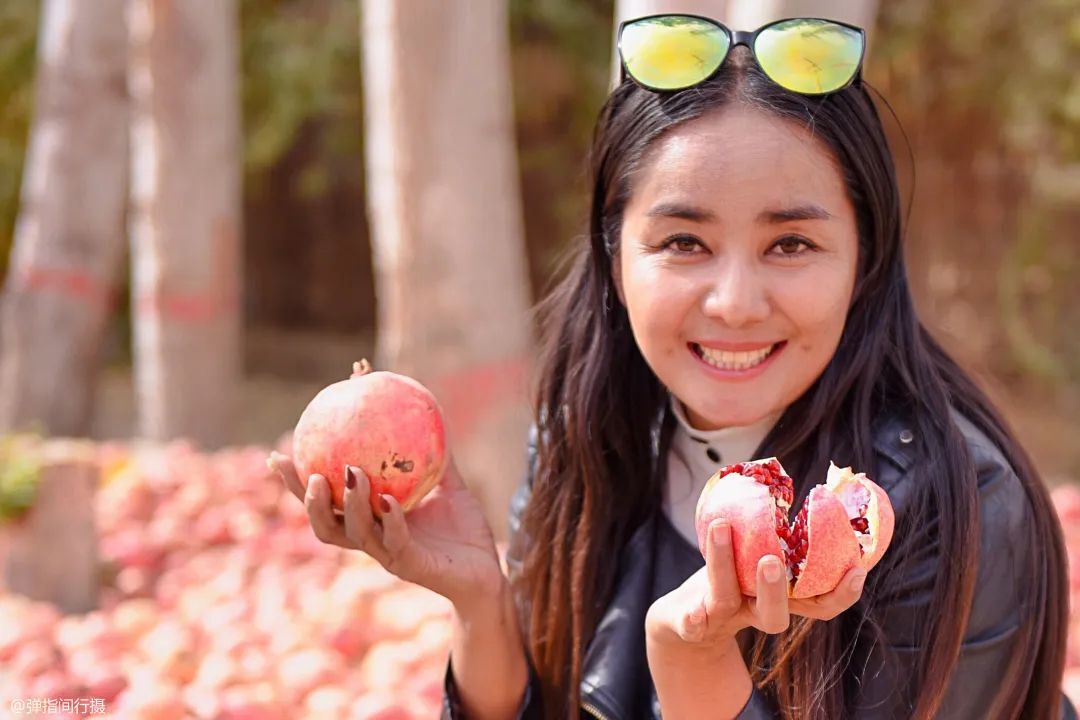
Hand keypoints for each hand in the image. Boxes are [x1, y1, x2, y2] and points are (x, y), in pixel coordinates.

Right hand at [268, 452, 504, 607]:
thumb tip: (425, 409)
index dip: (297, 484)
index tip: (278, 456)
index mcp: (370, 520)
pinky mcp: (410, 565)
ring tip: (349, 476)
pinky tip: (388, 499)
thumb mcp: (448, 483)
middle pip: (323, 523)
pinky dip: (390, 520)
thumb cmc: (463, 529)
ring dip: (348, 504)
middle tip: (305, 470)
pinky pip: (395, 541)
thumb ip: (434, 454)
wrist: (486, 570)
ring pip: (354, 534)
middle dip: (306, 500)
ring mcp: (388, 554)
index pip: (325, 501)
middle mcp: (371, 539)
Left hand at [646, 520, 866, 650]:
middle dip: (775, 590)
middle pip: (775, 616)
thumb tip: (814, 489)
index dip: (841, 593)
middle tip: (773, 560)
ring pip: (726, 597)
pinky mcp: (691, 623)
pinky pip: (691, 623)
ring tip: (720, 527)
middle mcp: (754, 612)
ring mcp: (721, 617)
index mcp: (780, 600)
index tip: (856, 569)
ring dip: (722, 564)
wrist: (684, 622)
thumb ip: (782, 536)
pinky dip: (692, 618)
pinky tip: (691, 612)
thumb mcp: (757, 559)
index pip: (819, 605)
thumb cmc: (731, 581)